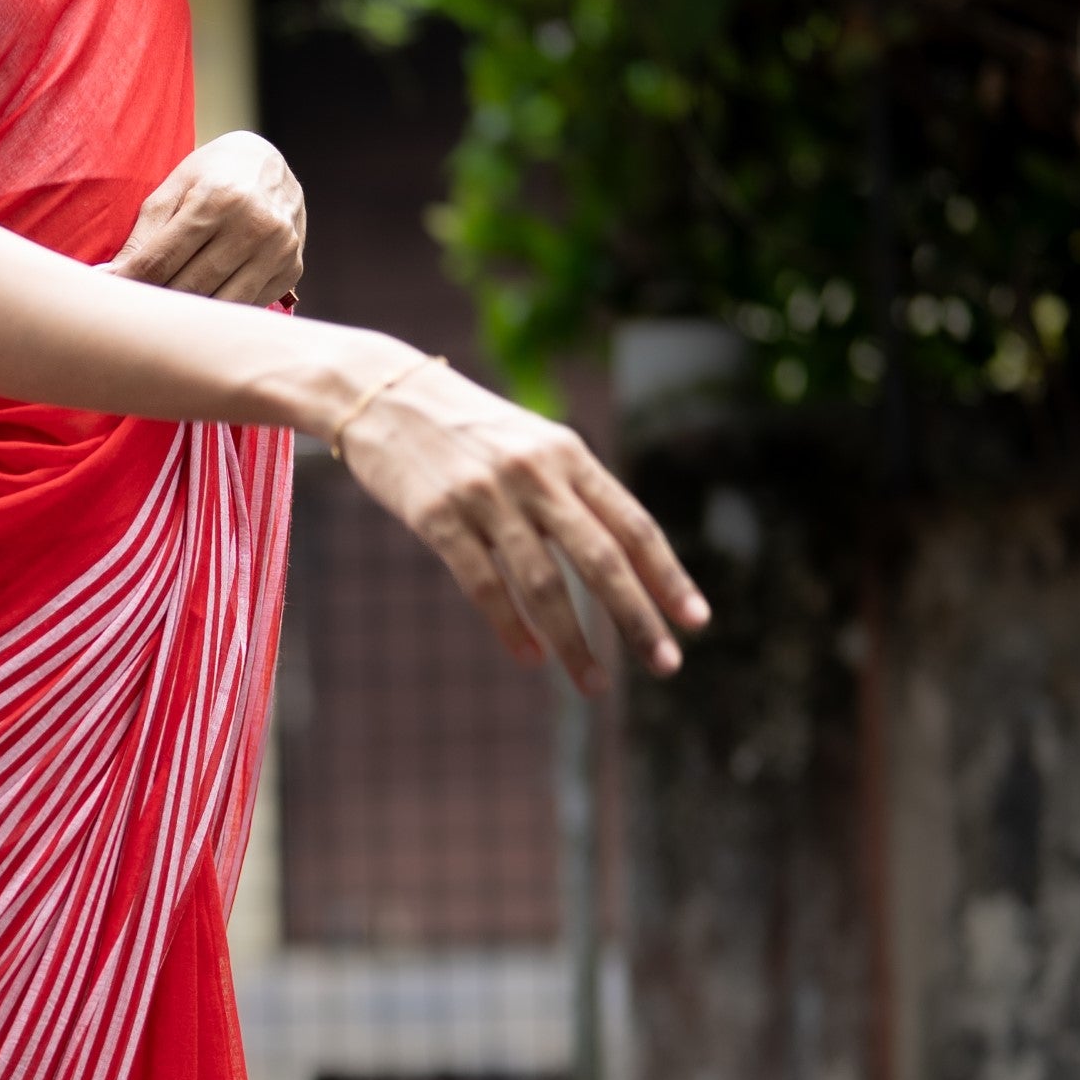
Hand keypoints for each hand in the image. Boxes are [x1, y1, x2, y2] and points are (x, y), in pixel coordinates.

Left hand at [111, 130, 304, 305]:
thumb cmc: (210, 176)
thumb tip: (108, 278)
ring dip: (186, 317)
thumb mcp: (173, 191)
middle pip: (189, 287)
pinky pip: (245, 307)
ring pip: (220, 306)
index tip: (106, 298)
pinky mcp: (292, 270)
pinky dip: (218, 312)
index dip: (128, 284)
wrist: (269, 164)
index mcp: (218, 199)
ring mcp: (279, 250)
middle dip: (154, 304)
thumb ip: (142, 236)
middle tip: (129, 315)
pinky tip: (199, 309)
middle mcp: (254, 225)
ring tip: (160, 318)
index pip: (161, 260)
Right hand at [336, 355, 708, 695]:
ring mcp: (486, 496)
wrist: (383, 395)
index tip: (696, 621)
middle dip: (637, 617)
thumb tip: (624, 555)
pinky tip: (530, 658)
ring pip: (543, 582)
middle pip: (600, 558)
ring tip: (594, 684)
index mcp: (568, 454)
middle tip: (665, 665)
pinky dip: (511, 626)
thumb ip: (573, 490)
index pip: (632, 524)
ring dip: (574, 641)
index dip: (668, 575)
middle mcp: (535, 474)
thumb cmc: (468, 430)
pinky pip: (483, 584)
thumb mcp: (532, 444)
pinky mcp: (438, 517)